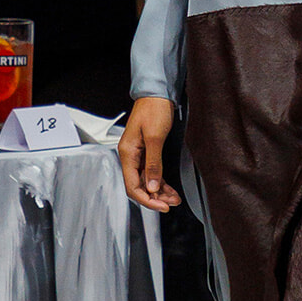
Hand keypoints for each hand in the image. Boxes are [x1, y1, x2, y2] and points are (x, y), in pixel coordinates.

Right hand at [118, 95, 181, 210]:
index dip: (147, 199)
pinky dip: (161, 182)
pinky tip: (170, 189)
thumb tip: (153, 186)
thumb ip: (153, 164)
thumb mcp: (155, 137)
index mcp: (127, 154)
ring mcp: (138, 155)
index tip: (162, 206)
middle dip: (155, 198)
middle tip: (171, 204)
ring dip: (160, 192)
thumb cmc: (154, 110)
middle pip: (139, 186)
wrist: (157, 94)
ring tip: (174, 199)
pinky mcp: (147, 152)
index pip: (132, 186)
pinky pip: (152, 173)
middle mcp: (130, 156)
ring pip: (147, 181)